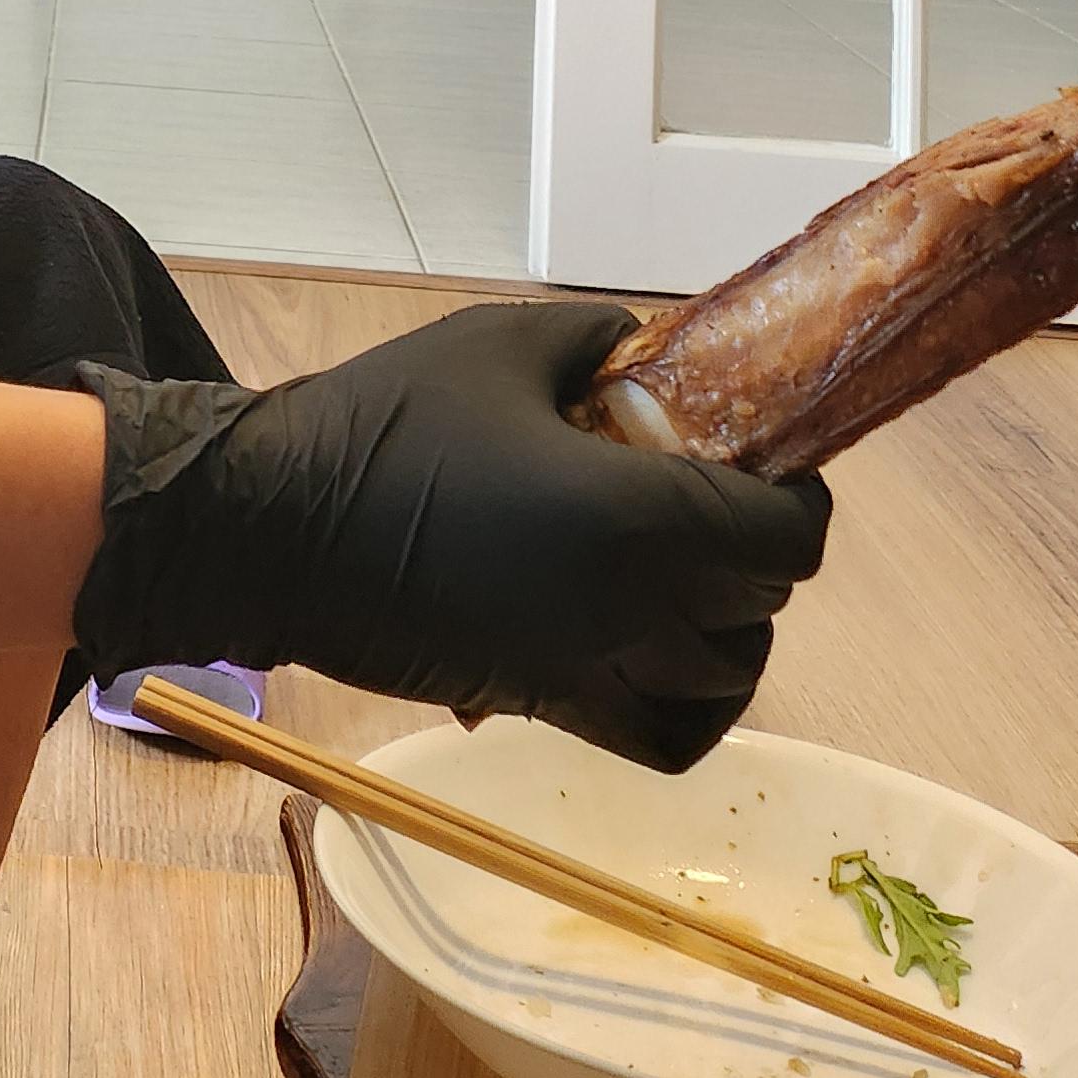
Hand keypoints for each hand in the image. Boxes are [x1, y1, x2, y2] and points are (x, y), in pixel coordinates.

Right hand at [68, 299, 830, 772]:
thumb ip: (598, 340)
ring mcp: (592, 673)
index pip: (784, 539)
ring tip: (696, 570)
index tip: (772, 461)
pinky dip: (695, 709)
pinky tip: (670, 655)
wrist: (278, 526)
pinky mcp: (549, 708)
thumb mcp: (501, 344)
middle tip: (718, 492)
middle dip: (758, 548)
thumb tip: (647, 348)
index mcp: (634, 520)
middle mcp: (631, 613)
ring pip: (726, 679)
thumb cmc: (388, 422)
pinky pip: (666, 737)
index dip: (798, 498)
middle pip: (761, 604)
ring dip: (732, 625)